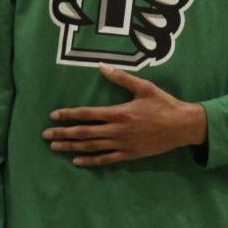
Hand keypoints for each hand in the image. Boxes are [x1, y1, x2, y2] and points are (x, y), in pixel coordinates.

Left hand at [43, 64, 206, 164]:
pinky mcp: (129, 154)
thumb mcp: (144, 87)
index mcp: (119, 113)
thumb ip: (121, 78)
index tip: (54, 116)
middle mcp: (117, 130)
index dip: (69, 115)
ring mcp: (122, 144)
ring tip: (55, 147)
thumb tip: (101, 67)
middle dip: (63, 134)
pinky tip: (77, 161)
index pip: (87, 114)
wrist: (182, 126)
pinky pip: (106, 159)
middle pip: (84, 133)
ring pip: (91, 147)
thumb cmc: (163, 104)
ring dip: (71, 147)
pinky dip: (90, 161)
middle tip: (46, 135)